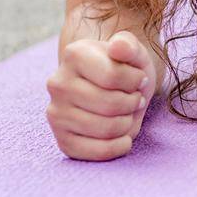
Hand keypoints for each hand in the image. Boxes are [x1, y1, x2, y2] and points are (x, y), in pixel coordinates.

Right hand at [46, 30, 157, 160]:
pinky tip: (124, 136)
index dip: (136, 81)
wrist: (110, 88)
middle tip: (135, 99)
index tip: (139, 79)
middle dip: (133, 103)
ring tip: (128, 113)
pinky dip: (119, 147)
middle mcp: (58, 83)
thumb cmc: (124, 67)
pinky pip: (96, 152)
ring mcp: (56, 113)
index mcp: (74, 55)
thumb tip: (118, 47)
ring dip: (128, 123)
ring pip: (105, 129)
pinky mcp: (62, 140)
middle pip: (110, 105)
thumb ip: (129, 44)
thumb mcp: (132, 50)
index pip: (112, 76)